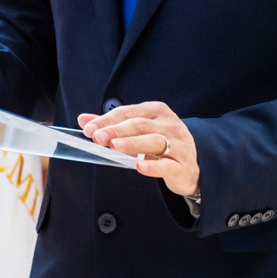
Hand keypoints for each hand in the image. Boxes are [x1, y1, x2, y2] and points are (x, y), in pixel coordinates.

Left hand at [81, 101, 198, 197]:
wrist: (193, 165)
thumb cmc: (162, 144)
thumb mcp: (139, 131)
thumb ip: (111, 125)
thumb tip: (83, 120)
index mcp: (157, 111)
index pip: (128, 113)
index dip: (107, 120)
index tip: (89, 128)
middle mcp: (169, 124)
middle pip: (140, 125)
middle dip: (116, 130)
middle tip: (97, 137)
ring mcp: (178, 144)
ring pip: (154, 140)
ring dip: (133, 143)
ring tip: (114, 146)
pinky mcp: (182, 165)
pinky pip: (167, 164)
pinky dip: (153, 165)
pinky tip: (139, 166)